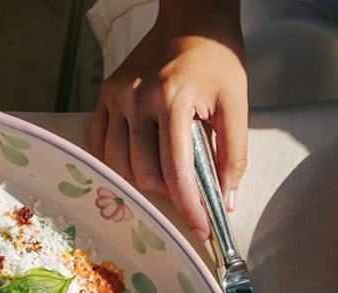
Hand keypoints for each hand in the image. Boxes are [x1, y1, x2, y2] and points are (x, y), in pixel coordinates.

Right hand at [86, 0, 246, 240]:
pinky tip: (136, 164)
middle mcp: (137, 98)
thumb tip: (225, 200)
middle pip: (144, 174)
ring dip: (141, 182)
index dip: (189, 207)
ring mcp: (117, 97)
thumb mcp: (237, 102)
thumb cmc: (217, 58)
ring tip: (163, 177)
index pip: (177, 172)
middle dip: (167, 194)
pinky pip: (100, 146)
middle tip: (186, 194)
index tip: (200, 228)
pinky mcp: (105, 96)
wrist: (192, 17)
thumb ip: (234, 154)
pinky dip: (116, 164)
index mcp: (173, 98)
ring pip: (118, 166)